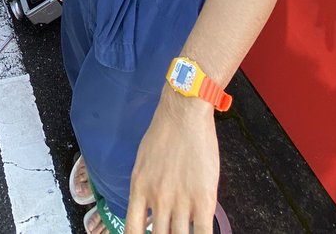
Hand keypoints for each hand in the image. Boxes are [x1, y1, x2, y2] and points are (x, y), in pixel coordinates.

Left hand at [125, 89, 219, 233]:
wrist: (184, 113)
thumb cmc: (163, 132)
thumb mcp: (143, 163)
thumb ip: (145, 188)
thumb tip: (149, 210)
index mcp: (139, 189)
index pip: (132, 230)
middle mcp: (157, 200)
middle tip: (169, 233)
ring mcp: (181, 201)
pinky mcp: (203, 199)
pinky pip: (202, 232)